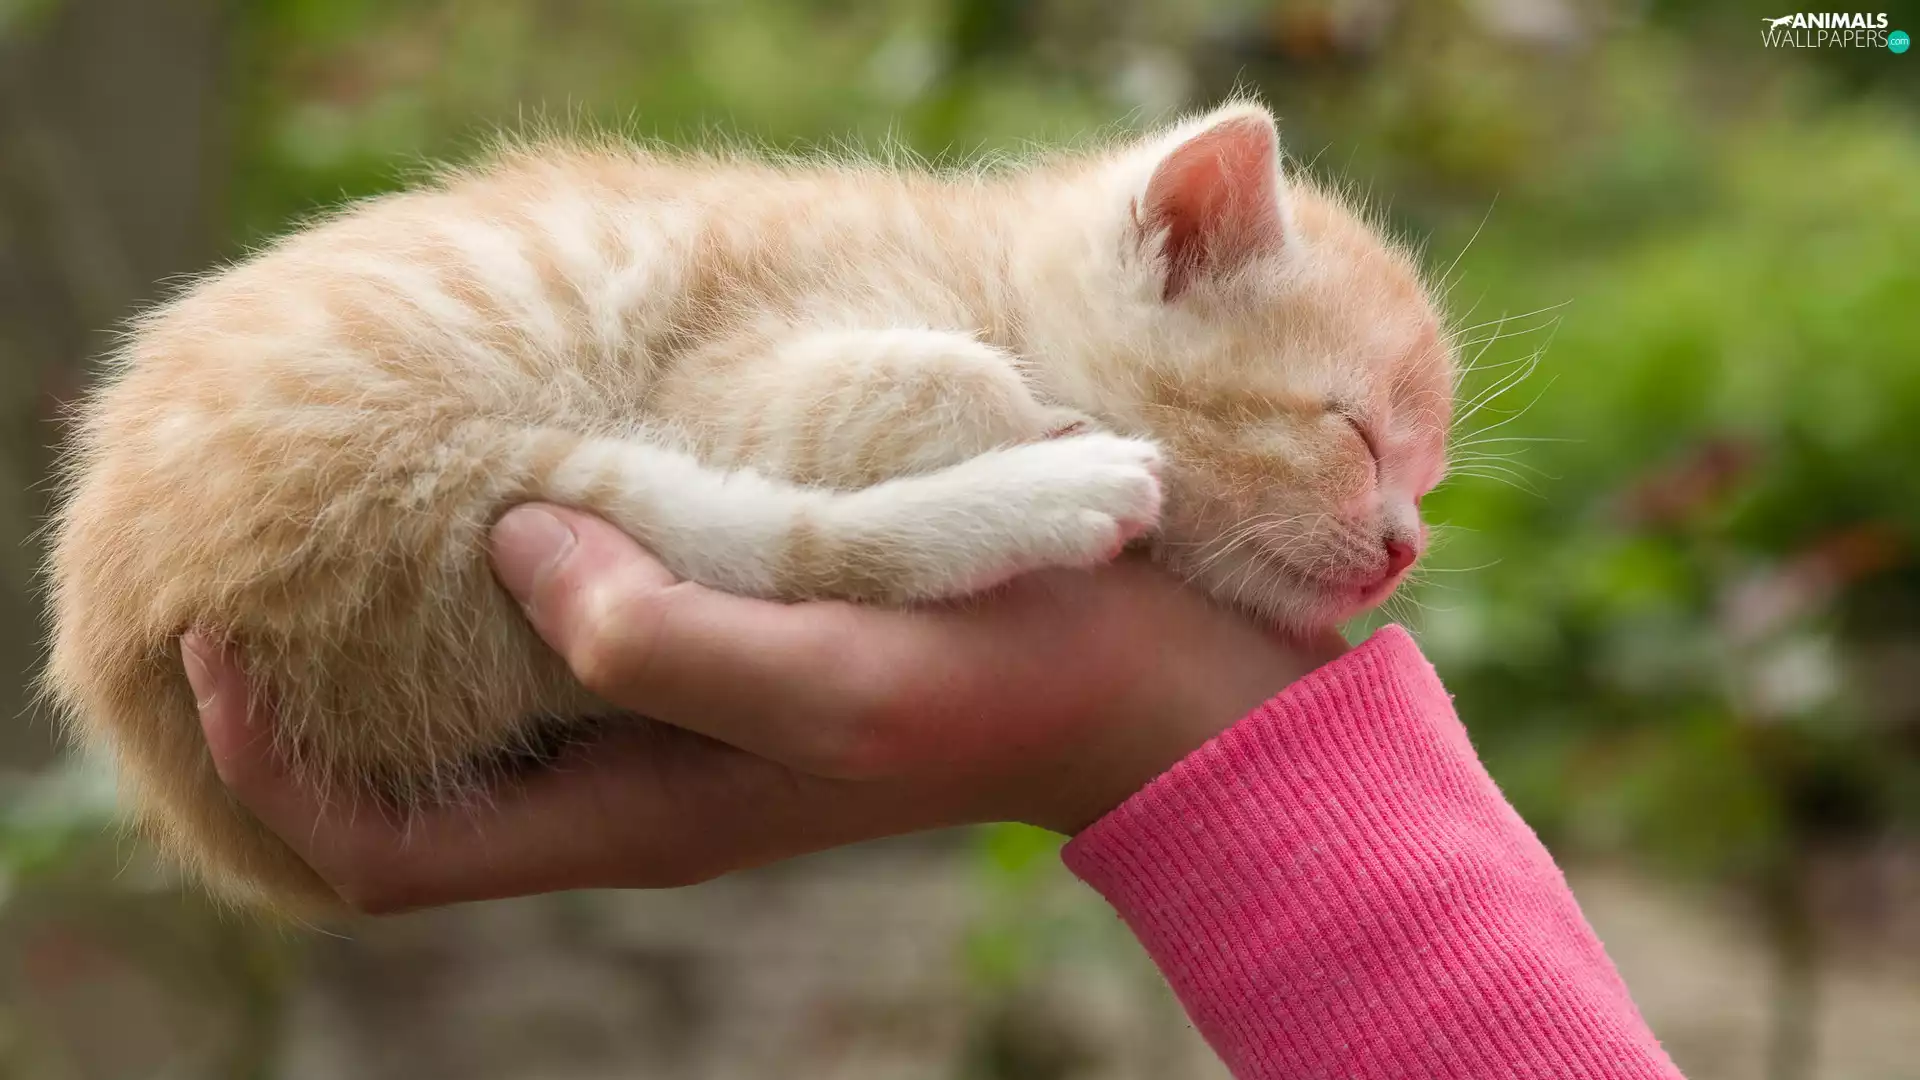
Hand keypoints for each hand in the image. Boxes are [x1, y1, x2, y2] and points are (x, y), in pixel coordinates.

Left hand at [184, 504, 1346, 912]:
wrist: (1130, 687)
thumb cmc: (999, 678)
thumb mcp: (833, 670)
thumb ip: (661, 632)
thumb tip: (509, 542)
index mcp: (637, 816)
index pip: (380, 852)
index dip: (268, 766)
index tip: (219, 635)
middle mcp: (635, 788)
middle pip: (406, 790)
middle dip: (306, 704)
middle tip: (258, 561)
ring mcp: (679, 733)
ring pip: (480, 714)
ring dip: (402, 634)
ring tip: (361, 516)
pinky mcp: (724, 667)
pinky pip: (568, 647)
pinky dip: (510, 587)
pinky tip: (520, 496)